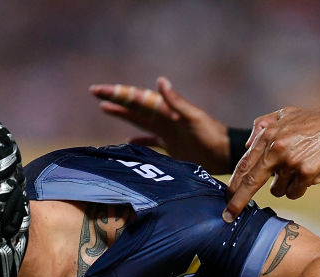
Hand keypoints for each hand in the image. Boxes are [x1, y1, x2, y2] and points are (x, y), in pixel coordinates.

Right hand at [90, 77, 231, 173]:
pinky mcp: (171, 147)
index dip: (118, 94)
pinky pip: (150, 142)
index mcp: (166, 110)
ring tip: (105, 108)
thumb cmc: (211, 135)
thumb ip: (176, 101)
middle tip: (95, 93)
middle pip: (134, 108)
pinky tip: (128, 141)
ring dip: (123, 115)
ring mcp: (166, 132)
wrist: (224, 153)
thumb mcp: (193, 117)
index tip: (99, 90)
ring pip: (138, 122)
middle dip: (115, 100)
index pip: (137, 99)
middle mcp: (163, 119)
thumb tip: (160, 80)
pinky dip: (139, 141)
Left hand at [223, 106, 319, 221]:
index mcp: (268, 136)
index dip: (233, 184)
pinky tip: (308, 174)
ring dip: (284, 186)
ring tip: (296, 169)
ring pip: (277, 190)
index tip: (224, 199)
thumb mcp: (284, 114)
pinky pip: (294, 193)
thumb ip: (262, 126)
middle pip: (251, 183)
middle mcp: (277, 149)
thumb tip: (246, 146)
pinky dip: (298, 188)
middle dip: (238, 202)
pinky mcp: (307, 173)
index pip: (244, 164)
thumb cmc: (312, 122)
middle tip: (228, 216)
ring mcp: (292, 162)